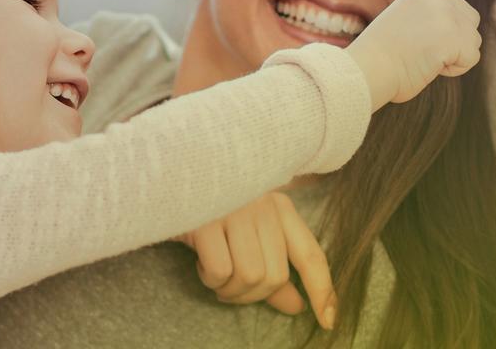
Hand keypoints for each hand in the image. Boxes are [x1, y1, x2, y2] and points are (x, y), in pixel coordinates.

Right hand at [177, 191, 336, 329]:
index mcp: (279, 207)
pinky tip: (199, 260)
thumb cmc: (208, 210)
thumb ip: (272, 269)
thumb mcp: (245, 236)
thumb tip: (297, 305)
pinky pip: (220, 271)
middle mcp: (263, 205)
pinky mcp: (207, 219)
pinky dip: (209, 278)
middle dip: (251, 295)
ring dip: (228, 288)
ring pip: (250, 275)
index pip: (311, 255)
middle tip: (229, 288)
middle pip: (275, 276)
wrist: (167, 173)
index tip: (328, 321)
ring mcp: (236, 210)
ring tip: (213, 272)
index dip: (322, 291)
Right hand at [347, 0, 486, 106]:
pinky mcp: (455, 35)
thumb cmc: (378, 58)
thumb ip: (430, 20)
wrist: (366, 70)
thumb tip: (455, 42)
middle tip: (420, 49)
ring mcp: (447, 14)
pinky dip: (454, 68)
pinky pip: (470, 58)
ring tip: (423, 58)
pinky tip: (430, 66)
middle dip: (456, 38)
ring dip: (454, 55)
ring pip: (473, 40)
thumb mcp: (403, 25)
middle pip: (469, 16)